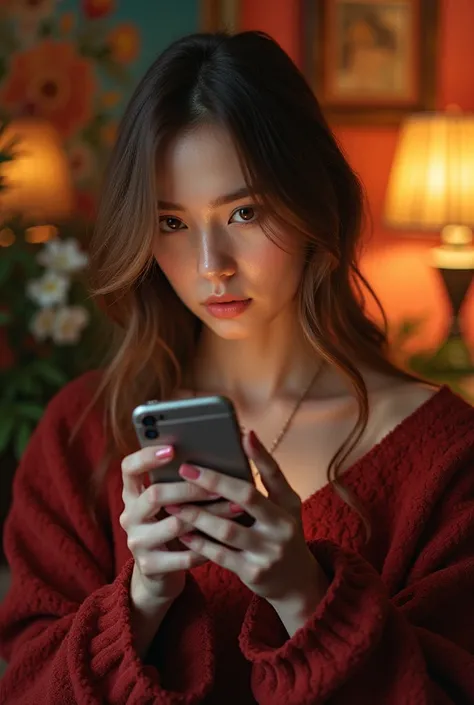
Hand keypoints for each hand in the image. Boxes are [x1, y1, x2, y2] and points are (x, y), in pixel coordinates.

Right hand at [120, 444, 240, 607]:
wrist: (158, 574)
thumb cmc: (171, 526)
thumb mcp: (169, 504)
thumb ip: (179, 484)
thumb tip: (216, 459)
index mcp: (132, 494)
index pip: (129, 468)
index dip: (147, 457)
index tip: (172, 449)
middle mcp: (129, 516)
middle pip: (154, 495)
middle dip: (189, 489)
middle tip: (217, 487)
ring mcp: (137, 542)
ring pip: (175, 525)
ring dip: (208, 516)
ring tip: (234, 508)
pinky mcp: (149, 566)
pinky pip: (184, 556)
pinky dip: (207, 547)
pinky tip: (226, 540)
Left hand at [163, 431, 327, 627]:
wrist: (296, 582)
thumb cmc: (285, 533)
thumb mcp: (286, 504)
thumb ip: (269, 475)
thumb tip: (247, 437)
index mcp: (288, 506)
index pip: (273, 475)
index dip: (257, 455)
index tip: (240, 435)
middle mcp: (281, 528)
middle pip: (245, 499)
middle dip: (213, 483)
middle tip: (186, 470)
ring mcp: (267, 553)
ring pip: (225, 530)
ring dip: (196, 515)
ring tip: (173, 502)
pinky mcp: (252, 574)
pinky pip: (219, 555)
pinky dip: (199, 542)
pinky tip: (182, 531)